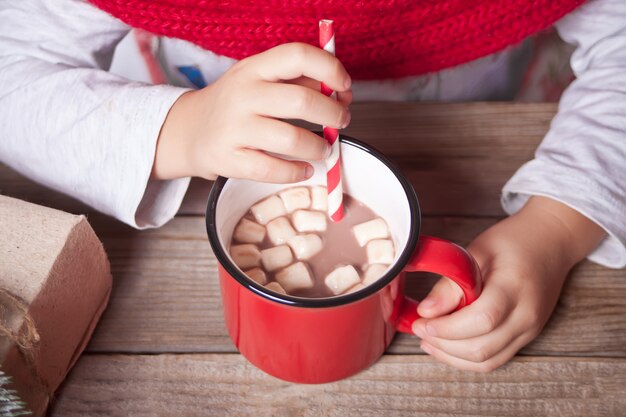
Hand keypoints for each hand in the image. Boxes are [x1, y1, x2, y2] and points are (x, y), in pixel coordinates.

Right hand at [152, 42, 351, 182]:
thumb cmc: (236, 105)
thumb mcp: (260, 81)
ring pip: (291, 139)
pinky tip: (305, 169)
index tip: (344, 87)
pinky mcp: (229, 159)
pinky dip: (297, 172)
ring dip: (320, 147)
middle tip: (341, 121)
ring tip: (325, 149)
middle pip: (301, 101)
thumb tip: (341, 93)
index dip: (330, 69)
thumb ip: (299, 82)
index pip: (298, 56)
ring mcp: (234, 128)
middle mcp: (243, 95)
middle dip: (333, 114)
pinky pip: (273, 169)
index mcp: (254, 68)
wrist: (189, 131)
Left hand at [412, 196, 604, 371]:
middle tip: (418, 328)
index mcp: (515, 287)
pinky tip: (445, 346)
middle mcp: (526, 315)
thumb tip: (427, 311)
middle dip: (443, 343)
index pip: (482, 319)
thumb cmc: (513, 242)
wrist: (550, 243)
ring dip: (451, 356)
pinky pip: (494, 360)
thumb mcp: (477, 251)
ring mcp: (529, 330)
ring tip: (427, 338)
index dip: (447, 327)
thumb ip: (452, 283)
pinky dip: (466, 359)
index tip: (422, 320)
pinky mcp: (525, 338)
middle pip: (482, 348)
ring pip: (486, 361)